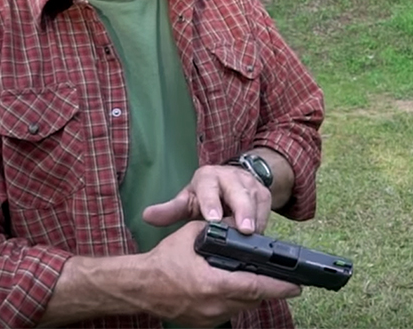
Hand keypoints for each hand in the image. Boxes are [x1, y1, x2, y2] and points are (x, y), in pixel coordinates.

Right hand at [142, 220, 301, 326]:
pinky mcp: (204, 324)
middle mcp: (214, 306)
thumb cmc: (164, 260)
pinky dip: (236, 302)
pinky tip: (237, 290)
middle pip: (253, 300)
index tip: (296, 285)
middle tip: (286, 282)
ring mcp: (209, 318)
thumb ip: (220, 230)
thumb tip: (241, 224)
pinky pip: (229, 313)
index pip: (255, 287)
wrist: (140, 286)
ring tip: (263, 283)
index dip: (278, 287)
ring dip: (253, 296)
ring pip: (242, 308)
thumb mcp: (192, 235)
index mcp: (214, 284)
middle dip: (269, 290)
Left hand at [143, 164, 270, 233]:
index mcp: (207, 177)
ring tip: (254, 235)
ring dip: (255, 217)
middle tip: (244, 229)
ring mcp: (248, 183)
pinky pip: (266, 207)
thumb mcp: (187, 201)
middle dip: (242, 210)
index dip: (211, 203)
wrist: (230, 183)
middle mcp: (229, 176)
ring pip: (254, 199)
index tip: (213, 219)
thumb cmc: (205, 196)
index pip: (208, 188)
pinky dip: (263, 220)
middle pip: (237, 192)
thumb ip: (170, 210)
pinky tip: (259, 234)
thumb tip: (147, 216)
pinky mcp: (263, 193)